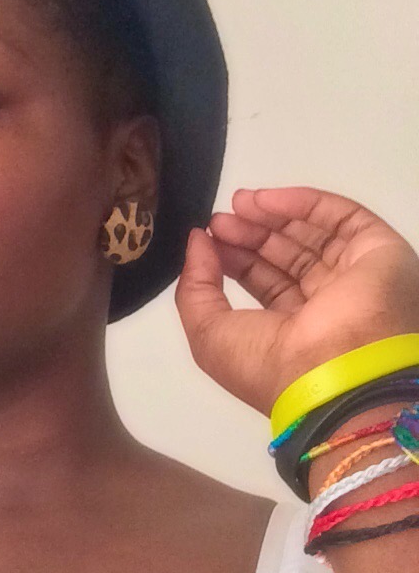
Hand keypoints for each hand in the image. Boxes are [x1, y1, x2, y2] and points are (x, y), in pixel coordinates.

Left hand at [173, 186, 418, 417]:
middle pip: (287, 257)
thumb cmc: (268, 363)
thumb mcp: (209, 335)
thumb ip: (195, 286)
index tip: (208, 237)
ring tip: (237, 203)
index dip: (235, 259)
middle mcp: (326, 306)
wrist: (336, 372)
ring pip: (311, 235)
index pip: (264, 284)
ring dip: (272, 216)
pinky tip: (264, 200)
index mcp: (293, 333)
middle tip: (220, 219)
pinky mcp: (376, 251)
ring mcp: (352, 277)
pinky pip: (340, 218)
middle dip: (250, 234)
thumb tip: (197, 242)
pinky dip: (302, 203)